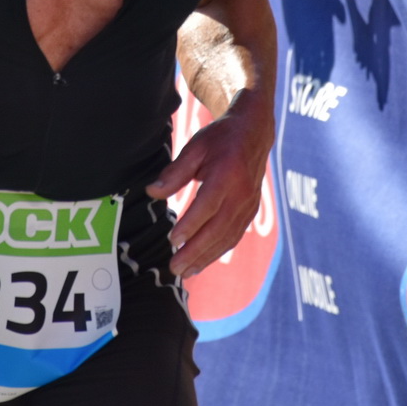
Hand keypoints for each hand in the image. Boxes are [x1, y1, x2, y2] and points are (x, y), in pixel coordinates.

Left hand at [146, 91, 274, 276]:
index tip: (173, 239)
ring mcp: (249, 204)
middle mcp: (242, 193)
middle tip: (175, 267)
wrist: (254, 133)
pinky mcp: (250, 211)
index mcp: (227, 174)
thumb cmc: (220, 139)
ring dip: (206, 257)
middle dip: (196, 251)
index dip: (191, 224)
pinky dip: (217, 251)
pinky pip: (234, 236)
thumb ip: (174, 172)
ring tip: (185, 271)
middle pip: (218, 228)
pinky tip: (201, 261)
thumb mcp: (195, 147)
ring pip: (227, 237)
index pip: (208, 205)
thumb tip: (152, 192)